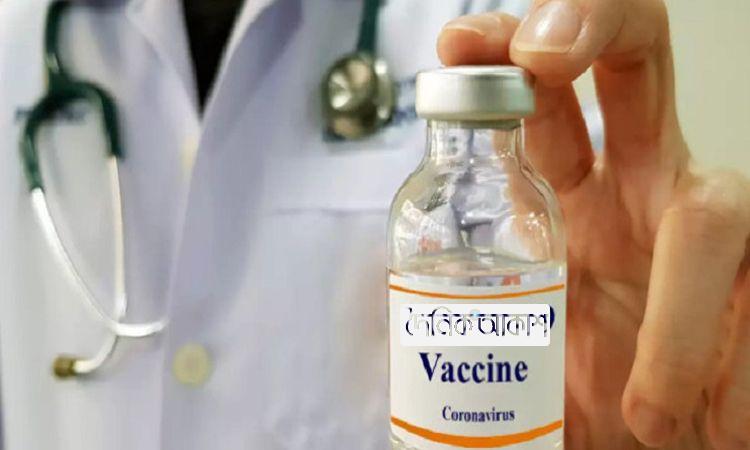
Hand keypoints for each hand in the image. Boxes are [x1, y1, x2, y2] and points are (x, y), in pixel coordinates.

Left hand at [437, 1, 749, 448]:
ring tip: (645, 417)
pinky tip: (701, 426)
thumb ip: (461, 310)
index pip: (542, 98)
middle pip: (632, 65)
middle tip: (541, 52)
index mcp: (564, 195)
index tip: (458, 46)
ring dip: (674, 322)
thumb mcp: (501, 340)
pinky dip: (721, 373)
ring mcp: (697, 230)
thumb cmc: (566, 397)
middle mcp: (634, 189)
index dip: (505, 54)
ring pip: (713, 209)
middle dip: (593, 24)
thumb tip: (395, 330)